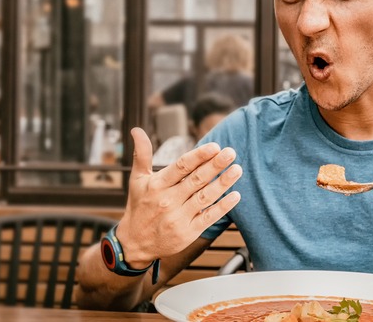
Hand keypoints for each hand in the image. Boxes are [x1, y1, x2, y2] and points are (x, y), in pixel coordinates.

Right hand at [115, 127, 241, 266]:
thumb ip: (141, 154)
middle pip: (196, 180)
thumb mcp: (137, 180)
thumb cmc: (139, 206)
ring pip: (205, 197)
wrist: (134, 243)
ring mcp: (179, 218)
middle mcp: (168, 201)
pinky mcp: (188, 232)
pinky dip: (222, 207)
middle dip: (215, 165)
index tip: (215, 146)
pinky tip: (235, 195)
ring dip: (223, 183)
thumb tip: (136, 129)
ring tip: (237, 169)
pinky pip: (208, 217)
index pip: (181, 167)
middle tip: (231, 152)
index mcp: (157, 185)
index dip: (199, 156)